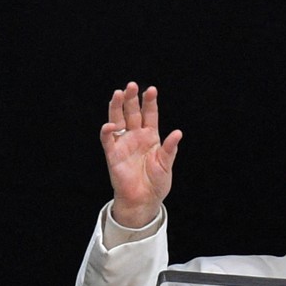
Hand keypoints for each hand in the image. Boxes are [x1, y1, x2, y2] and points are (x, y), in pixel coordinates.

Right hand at [99, 83, 182, 227]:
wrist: (144, 200)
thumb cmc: (157, 182)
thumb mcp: (166, 164)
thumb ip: (170, 149)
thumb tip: (178, 133)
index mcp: (151, 136)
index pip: (150, 114)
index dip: (150, 102)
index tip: (152, 90)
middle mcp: (136, 136)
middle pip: (132, 112)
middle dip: (132, 98)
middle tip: (132, 85)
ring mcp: (124, 143)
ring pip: (118, 120)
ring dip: (117, 107)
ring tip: (118, 93)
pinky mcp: (113, 154)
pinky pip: (108, 140)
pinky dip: (108, 131)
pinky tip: (111, 124)